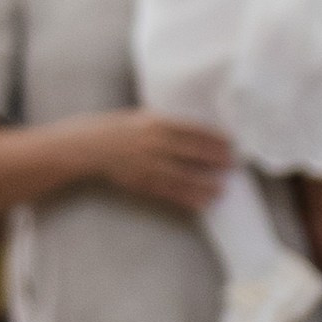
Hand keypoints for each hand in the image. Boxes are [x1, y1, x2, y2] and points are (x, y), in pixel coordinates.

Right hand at [92, 110, 231, 212]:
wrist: (89, 147)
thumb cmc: (118, 130)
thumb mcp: (143, 119)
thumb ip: (168, 126)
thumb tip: (198, 134)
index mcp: (157, 123)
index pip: (194, 130)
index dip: (214, 138)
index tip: (230, 143)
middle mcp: (155, 143)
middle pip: (193, 152)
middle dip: (215, 159)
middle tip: (232, 165)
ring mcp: (148, 164)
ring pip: (183, 176)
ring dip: (204, 184)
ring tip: (221, 190)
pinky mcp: (142, 182)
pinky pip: (169, 192)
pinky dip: (186, 198)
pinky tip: (201, 202)